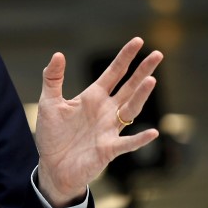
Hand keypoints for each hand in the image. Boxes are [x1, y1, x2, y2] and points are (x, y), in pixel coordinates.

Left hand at [35, 37, 162, 207]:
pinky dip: (140, 139)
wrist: (52, 166)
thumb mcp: (49, 102)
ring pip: (130, 110)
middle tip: (158, 54)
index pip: (114, 73)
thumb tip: (58, 53)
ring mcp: (109, 130)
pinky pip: (127, 143)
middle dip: (142, 71)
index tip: (138, 41)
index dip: (125, 57)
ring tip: (151, 80)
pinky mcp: (108, 149)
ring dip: (141, 96)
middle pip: (128, 87)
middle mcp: (106, 111)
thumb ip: (53, 79)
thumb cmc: (52, 134)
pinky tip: (153, 132)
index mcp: (93, 97)